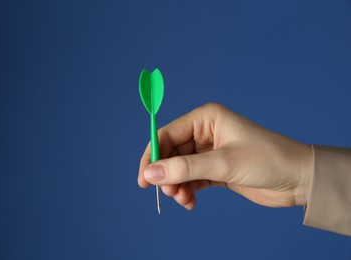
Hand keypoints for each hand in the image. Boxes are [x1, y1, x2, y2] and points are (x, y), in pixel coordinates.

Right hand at [138, 103, 312, 209]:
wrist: (298, 179)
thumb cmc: (266, 160)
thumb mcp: (223, 163)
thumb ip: (184, 168)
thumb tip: (150, 174)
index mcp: (205, 118)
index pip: (167, 134)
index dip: (152, 156)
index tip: (144, 179)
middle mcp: (204, 132)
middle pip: (170, 153)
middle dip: (166, 174)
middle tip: (168, 194)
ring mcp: (209, 151)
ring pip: (179, 168)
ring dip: (177, 185)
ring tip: (184, 200)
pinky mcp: (214, 169)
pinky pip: (191, 179)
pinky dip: (187, 191)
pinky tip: (191, 202)